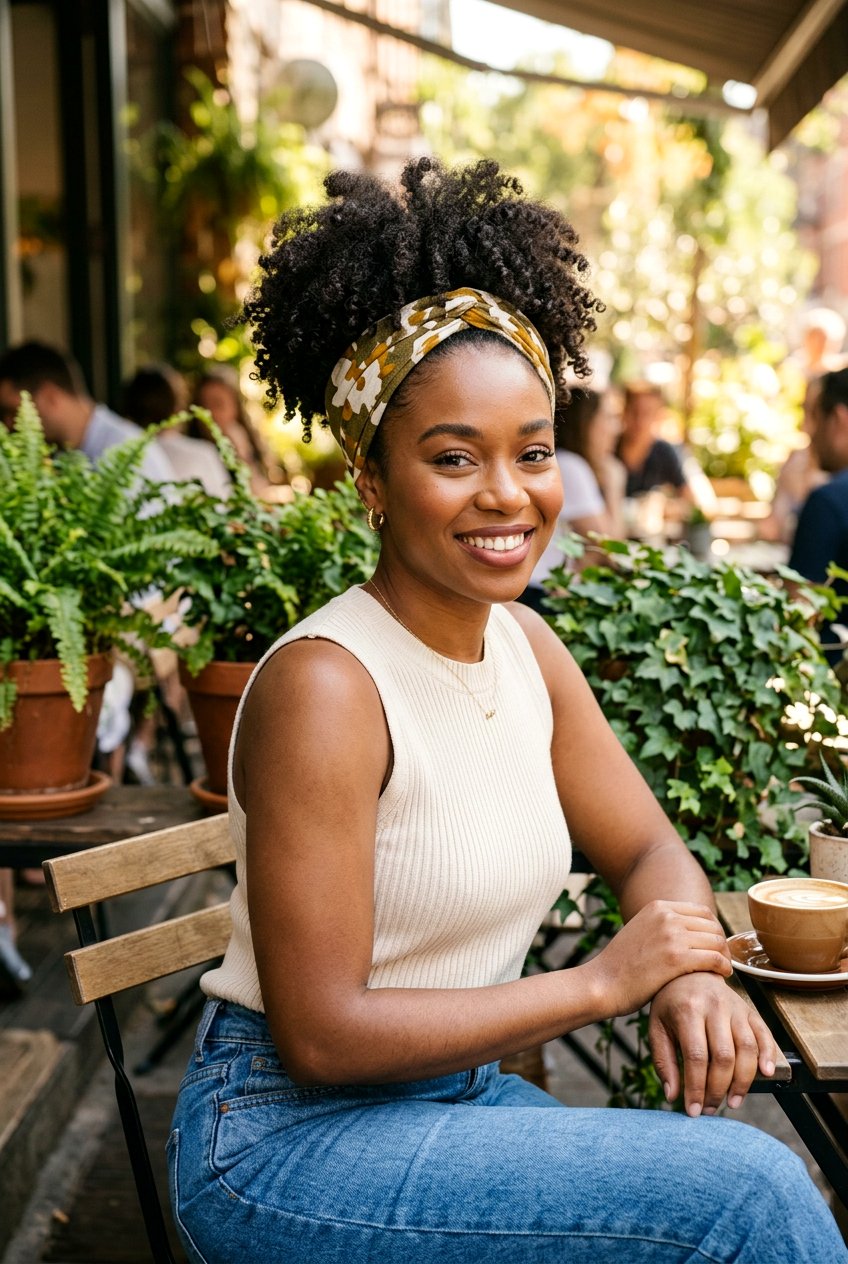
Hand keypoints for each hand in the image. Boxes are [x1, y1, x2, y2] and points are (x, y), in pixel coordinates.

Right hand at [587, 900, 731, 1016]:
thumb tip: (690, 933)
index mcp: (658, 906)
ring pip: (716, 941)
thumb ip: (663, 927)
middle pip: (712, 926)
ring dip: (724, 957)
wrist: (602, 983)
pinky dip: (723, 967)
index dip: (714, 930)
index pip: (702, 912)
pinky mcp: (676, 958)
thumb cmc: (621, 965)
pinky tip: (722, 976)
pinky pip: (714, 959)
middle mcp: (666, 916)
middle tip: (722, 961)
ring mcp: (672, 935)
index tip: (715, 947)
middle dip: (722, 944)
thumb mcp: (640, 931)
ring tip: (723, 970)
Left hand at [649, 973, 778, 1117]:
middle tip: (710, 1109)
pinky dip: (768, 1055)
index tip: (692, 1111)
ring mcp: (735, 1006)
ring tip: (732, 1102)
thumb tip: (672, 1097)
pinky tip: (766, 1075)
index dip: (696, 1088)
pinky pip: (764, 1034)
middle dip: (718, 1089)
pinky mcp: (749, 1009)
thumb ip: (663, 1061)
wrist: (690, 970)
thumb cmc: (670, 1003)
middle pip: (724, 1056)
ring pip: (747, 1048)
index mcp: (687, 1009)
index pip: (696, 1056)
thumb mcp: (657, 1027)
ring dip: (743, 1081)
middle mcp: (714, 1006)